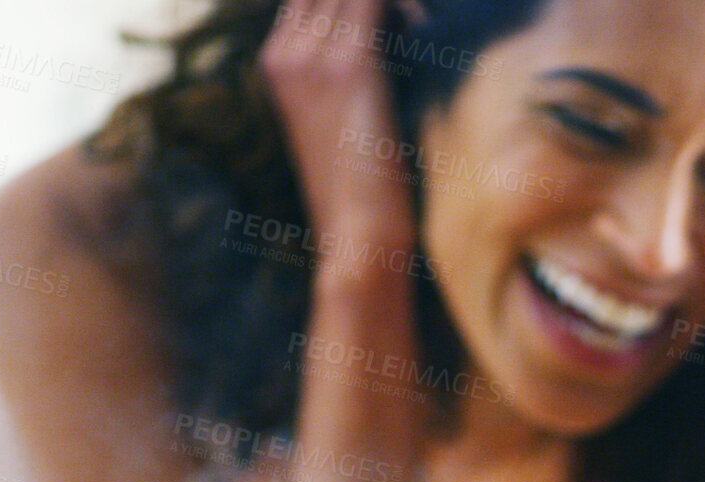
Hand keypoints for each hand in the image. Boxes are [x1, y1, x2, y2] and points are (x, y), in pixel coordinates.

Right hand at [258, 0, 416, 245]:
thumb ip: (346, 70)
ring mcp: (313, 56)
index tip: (396, 17)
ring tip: (424, 22)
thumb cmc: (360, 186)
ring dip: (396, 1)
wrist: (357, 235)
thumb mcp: (338, 117)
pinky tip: (428, 24)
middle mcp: (285, 51)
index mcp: (275, 62)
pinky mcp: (352, 64)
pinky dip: (407, 5)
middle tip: (414, 17)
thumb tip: (388, 30)